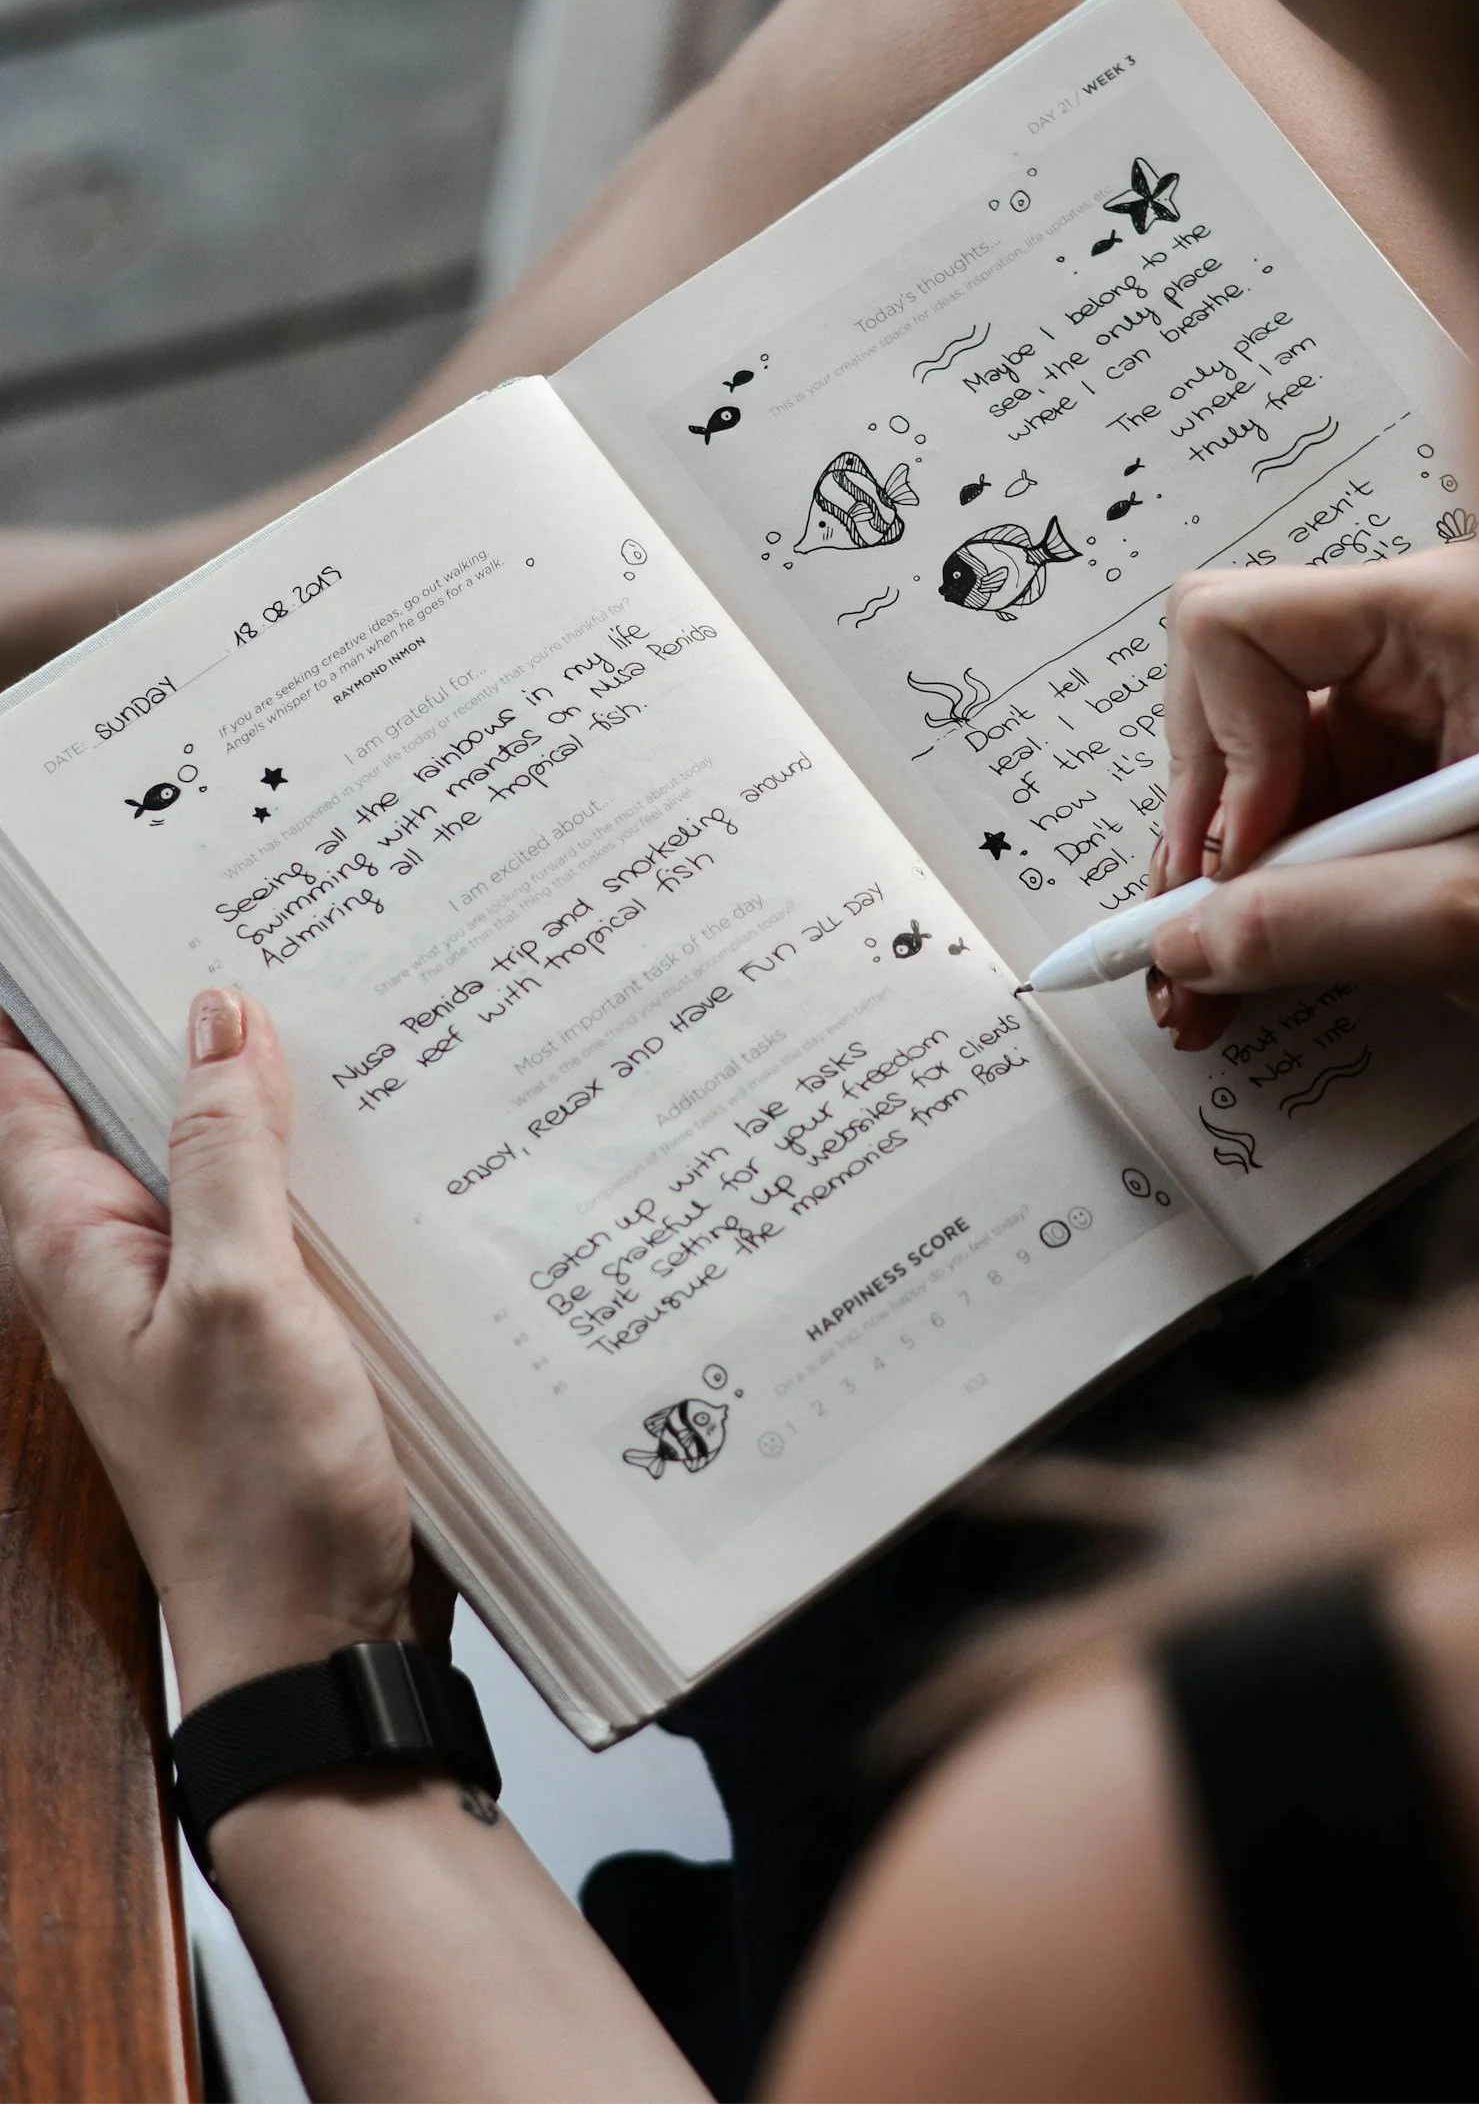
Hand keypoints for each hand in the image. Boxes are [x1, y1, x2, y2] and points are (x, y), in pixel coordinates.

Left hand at [0, 991, 427, 1711]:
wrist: (319, 1636)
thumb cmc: (259, 1491)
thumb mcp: (241, 1295)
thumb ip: (224, 1151)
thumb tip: (217, 1016)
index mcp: (74, 1246)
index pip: (30, 1083)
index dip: (63, 991)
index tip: (119, 904)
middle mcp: (120, 1264)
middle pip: (130, 1106)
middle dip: (186, 1019)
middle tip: (264, 921)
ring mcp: (193, 1298)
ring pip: (216, 1156)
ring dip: (266, 1093)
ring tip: (338, 1001)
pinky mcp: (266, 1328)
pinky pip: (276, 1215)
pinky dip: (314, 1165)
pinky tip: (381, 1130)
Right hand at [1147, 544, 1478, 1048]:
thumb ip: (1322, 922)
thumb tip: (1193, 940)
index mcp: (1451, 614)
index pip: (1237, 626)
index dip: (1214, 750)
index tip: (1238, 860)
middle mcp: (1425, 643)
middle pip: (1231, 701)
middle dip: (1203, 828)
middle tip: (1191, 938)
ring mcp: (1418, 710)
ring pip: (1256, 773)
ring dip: (1223, 880)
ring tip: (1209, 980)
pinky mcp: (1419, 777)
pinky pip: (1303, 819)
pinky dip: (1268, 896)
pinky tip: (1254, 965)